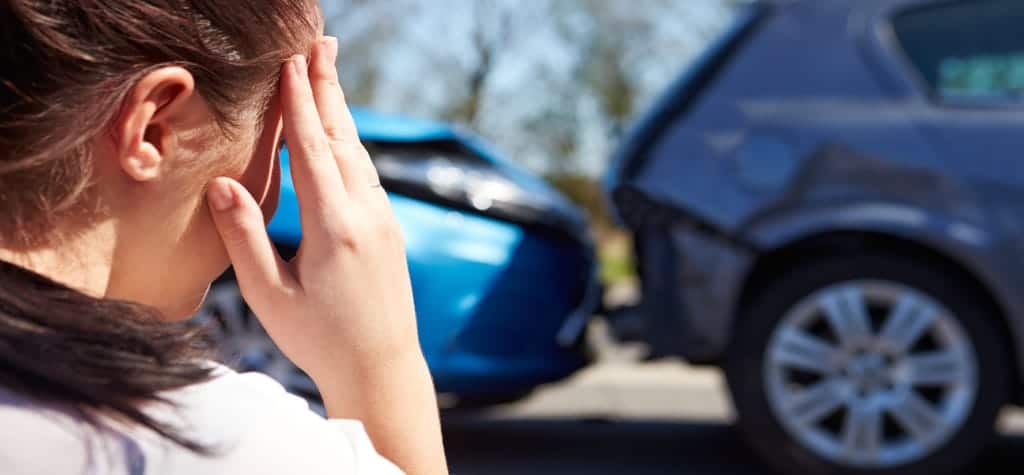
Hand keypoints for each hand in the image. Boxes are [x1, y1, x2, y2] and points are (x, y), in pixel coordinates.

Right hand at [205, 37, 446, 474]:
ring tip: (327, 74)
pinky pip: (368, 175)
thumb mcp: (268, 295)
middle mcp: (367, 215)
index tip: (291, 62)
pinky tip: (341, 135)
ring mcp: (384, 221)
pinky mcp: (389, 231)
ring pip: (360, 154)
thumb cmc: (319, 340)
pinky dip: (350, 146)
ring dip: (341, 112)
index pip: (312, 150)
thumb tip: (221, 182)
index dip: (299, 103)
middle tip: (322, 43)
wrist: (382, 369)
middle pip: (343, 139)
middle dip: (328, 88)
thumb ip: (245, 236)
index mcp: (334, 228)